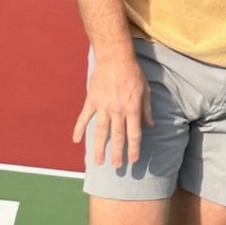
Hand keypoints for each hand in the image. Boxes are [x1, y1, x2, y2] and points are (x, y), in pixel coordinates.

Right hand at [72, 49, 151, 168]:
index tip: (133, 160)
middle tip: (117, 167)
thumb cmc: (133, 73)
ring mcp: (103, 106)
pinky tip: (76, 140)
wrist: (114, 57)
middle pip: (117, 137)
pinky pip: (84, 117)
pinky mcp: (91, 100)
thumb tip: (150, 125)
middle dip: (117, 153)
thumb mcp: (145, 90)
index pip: (134, 134)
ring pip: (100, 132)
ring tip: (98, 161)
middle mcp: (117, 110)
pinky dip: (79, 128)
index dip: (134, 148)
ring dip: (99, 148)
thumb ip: (147, 109)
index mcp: (132, 108)